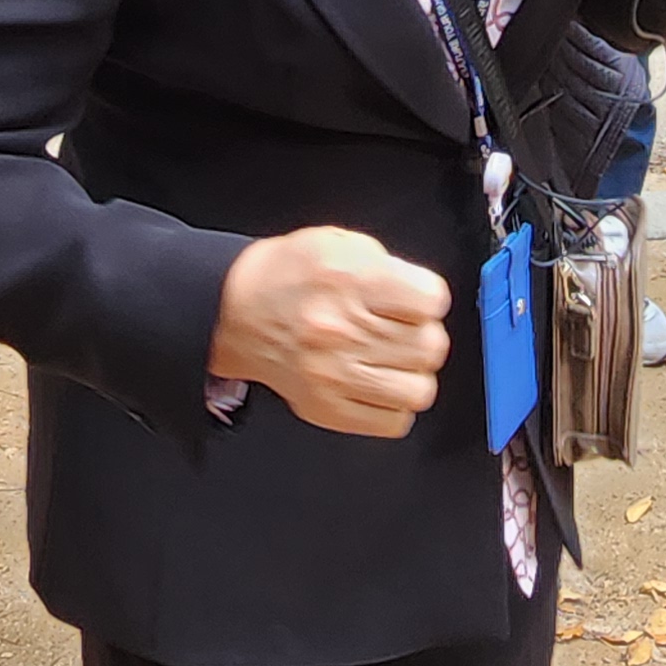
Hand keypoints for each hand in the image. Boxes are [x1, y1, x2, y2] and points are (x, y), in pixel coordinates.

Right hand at [209, 224, 449, 435]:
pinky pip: (393, 422)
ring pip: (418, 390)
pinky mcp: (326, 409)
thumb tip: (424, 297)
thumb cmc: (287, 276)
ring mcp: (333, 376)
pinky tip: (378, 383)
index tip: (415, 301)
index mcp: (350, 281)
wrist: (233, 311)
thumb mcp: (339, 242)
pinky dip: (394, 405)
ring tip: (393, 359)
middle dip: (423, 334)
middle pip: (430, 347)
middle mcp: (341, 330)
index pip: (432, 301)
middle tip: (402, 329)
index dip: (428, 299)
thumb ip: (388, 265)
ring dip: (413, 373)